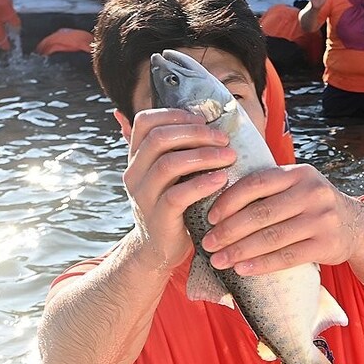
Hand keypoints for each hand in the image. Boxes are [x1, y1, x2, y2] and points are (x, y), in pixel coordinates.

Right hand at [123, 109, 235, 263]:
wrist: (160, 249)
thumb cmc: (175, 205)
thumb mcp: (171, 174)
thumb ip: (179, 148)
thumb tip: (204, 114)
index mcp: (137, 158)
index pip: (145, 122)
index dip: (175, 114)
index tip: (204, 119)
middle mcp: (135, 173)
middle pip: (159, 138)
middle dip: (196, 133)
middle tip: (224, 138)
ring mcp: (143, 196)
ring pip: (168, 164)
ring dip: (204, 156)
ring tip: (229, 156)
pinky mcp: (158, 217)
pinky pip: (178, 195)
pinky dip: (202, 184)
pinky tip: (221, 179)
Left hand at [201, 164, 363, 275]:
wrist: (357, 225)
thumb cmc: (313, 205)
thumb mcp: (298, 186)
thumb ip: (269, 187)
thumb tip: (217, 200)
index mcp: (299, 173)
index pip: (256, 183)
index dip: (229, 200)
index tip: (210, 217)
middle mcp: (312, 193)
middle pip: (261, 213)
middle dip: (229, 231)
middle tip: (208, 244)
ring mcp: (321, 219)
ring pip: (272, 237)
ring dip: (240, 251)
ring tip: (219, 260)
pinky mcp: (327, 245)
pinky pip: (288, 257)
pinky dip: (262, 264)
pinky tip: (243, 270)